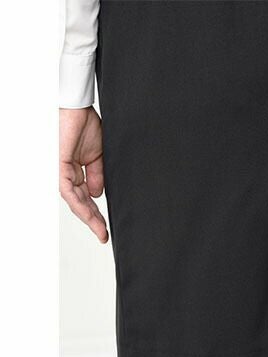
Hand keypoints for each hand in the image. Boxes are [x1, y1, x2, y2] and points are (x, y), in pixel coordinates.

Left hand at [59, 107, 108, 242]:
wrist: (78, 107)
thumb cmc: (84, 125)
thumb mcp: (97, 156)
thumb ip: (97, 175)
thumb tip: (97, 194)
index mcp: (75, 171)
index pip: (85, 198)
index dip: (96, 214)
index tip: (105, 228)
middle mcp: (66, 174)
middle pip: (80, 203)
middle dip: (93, 220)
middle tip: (104, 235)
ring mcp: (61, 171)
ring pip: (74, 201)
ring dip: (88, 217)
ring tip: (100, 229)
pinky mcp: (59, 166)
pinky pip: (69, 190)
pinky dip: (80, 203)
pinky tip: (91, 214)